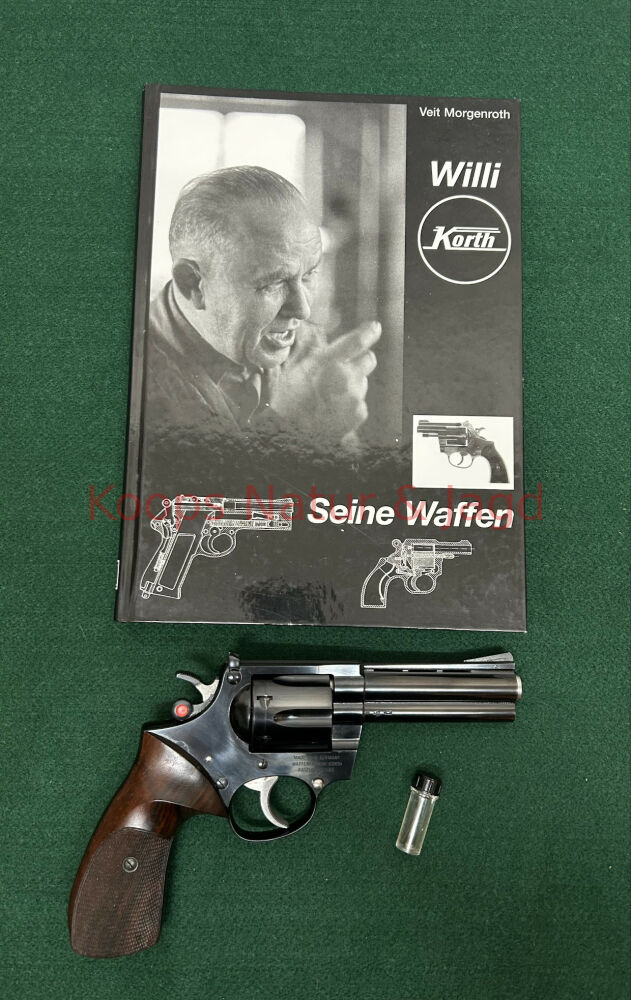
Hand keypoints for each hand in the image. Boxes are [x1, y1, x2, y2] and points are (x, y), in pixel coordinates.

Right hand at [270, 321, 380, 441]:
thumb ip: (315, 355)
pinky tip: (334, 411)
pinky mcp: (360, 413)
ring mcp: (355, 396)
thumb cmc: (287, 402)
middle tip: (343, 371)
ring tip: (330, 397)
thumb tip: (327, 346)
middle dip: (359, 362)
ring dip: (352, 385)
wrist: (290, 434)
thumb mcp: (293, 370)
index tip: (375, 327)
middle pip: (369, 359)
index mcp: (328, 362)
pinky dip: (351, 405)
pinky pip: (361, 403)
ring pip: (363, 382)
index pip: (358, 340)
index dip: (369, 332)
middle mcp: (346, 377)